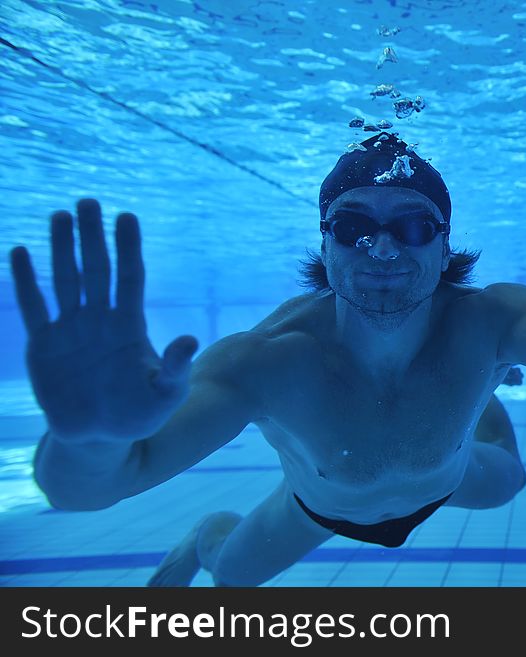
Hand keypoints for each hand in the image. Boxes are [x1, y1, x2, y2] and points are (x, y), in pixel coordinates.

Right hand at [10, 199, 197, 441]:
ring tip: (60, 215)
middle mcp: (101, 320)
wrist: (100, 437)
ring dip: (61, 249)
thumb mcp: (165, 395)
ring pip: (66, 280)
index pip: (130, 279)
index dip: (128, 249)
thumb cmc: (139, 414)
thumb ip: (175, 368)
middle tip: (88, 201)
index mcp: (131, 327)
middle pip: (98, 270)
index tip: (127, 216)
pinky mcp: (44, 345)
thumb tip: (189, 340)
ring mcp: (71, 330)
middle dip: (93, 237)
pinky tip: (20, 252)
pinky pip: (34, 308)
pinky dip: (26, 283)